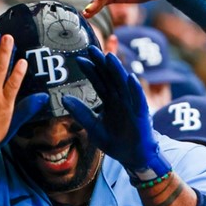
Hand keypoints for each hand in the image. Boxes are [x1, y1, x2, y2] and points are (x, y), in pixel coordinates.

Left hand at [61, 46, 170, 180]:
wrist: (133, 157)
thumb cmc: (115, 142)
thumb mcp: (93, 127)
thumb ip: (81, 113)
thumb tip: (64, 99)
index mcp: (109, 100)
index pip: (98, 81)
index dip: (90, 70)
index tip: (78, 59)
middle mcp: (120, 99)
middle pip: (110, 77)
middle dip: (101, 63)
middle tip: (91, 48)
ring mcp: (131, 105)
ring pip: (123, 84)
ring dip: (117, 70)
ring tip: (109, 57)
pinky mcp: (141, 115)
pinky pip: (138, 100)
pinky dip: (135, 89)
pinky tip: (130, 77)